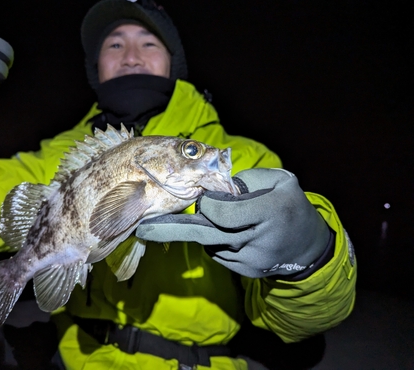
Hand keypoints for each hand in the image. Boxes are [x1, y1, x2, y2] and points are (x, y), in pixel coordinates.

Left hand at [136, 168, 330, 277]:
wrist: (308, 246)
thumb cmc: (291, 204)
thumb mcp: (279, 180)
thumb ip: (246, 180)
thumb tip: (213, 189)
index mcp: (270, 211)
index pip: (221, 211)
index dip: (209, 203)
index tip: (207, 197)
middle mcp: (259, 239)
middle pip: (206, 233)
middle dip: (172, 230)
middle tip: (143, 228)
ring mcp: (251, 260)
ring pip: (210, 243)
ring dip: (205, 229)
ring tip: (218, 220)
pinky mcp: (246, 272)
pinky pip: (217, 254)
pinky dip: (216, 241)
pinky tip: (231, 234)